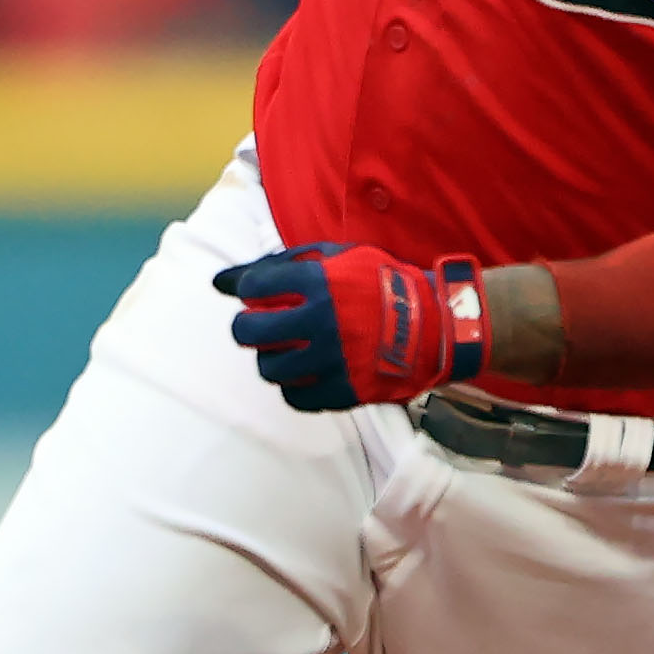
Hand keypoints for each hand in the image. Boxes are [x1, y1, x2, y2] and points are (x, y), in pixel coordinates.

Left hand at [212, 243, 488, 411]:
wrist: (433, 326)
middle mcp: (320, 323)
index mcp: (319, 283)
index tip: (262, 293)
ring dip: (272, 357)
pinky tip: (307, 371)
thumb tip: (220, 281)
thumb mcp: (337, 256)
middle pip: (248, 332)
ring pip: (268, 368)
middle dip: (248, 326)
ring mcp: (331, 360)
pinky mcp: (342, 391)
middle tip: (262, 325)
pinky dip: (295, 385)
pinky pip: (294, 397)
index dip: (250, 288)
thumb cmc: (380, 284)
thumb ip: (280, 264)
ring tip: (290, 349)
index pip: (254, 285)